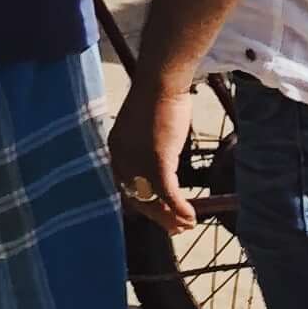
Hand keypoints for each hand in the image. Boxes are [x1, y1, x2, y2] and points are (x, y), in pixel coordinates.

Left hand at [108, 67, 195, 234]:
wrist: (161, 81)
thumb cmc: (159, 97)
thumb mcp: (146, 125)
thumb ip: (147, 145)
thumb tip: (161, 159)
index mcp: (116, 148)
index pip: (125, 185)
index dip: (142, 202)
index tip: (158, 212)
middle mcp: (121, 158)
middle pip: (137, 198)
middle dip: (157, 215)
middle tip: (175, 227)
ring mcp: (138, 161)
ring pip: (153, 200)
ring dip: (170, 217)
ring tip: (186, 225)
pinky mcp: (157, 161)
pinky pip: (168, 194)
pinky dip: (180, 209)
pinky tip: (191, 216)